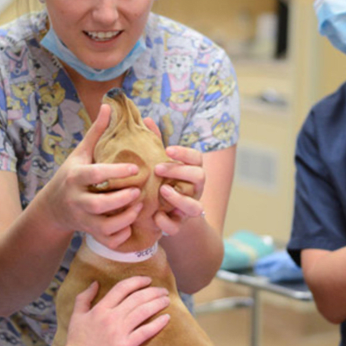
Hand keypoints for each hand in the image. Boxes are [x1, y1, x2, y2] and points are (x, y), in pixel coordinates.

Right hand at [39, 105, 145, 246]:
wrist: (53, 208)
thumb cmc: (73, 174)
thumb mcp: (81, 153)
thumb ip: (97, 132)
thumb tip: (109, 105)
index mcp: (75, 177)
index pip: (95, 174)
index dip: (116, 171)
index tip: (136, 167)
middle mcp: (76, 200)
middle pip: (98, 204)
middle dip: (121, 200)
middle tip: (138, 191)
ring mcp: (82, 219)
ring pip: (104, 226)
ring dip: (125, 218)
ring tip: (140, 207)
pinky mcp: (89, 233)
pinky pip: (108, 240)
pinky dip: (121, 236)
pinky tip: (131, 224)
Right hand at [58, 276, 170, 345]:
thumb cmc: (76, 344)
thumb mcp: (76, 317)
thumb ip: (84, 298)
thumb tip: (95, 283)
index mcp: (100, 309)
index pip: (122, 288)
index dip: (137, 281)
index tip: (148, 280)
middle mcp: (111, 318)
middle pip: (137, 298)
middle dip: (153, 291)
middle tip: (163, 291)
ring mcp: (119, 332)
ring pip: (143, 311)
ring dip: (158, 303)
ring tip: (166, 300)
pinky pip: (146, 332)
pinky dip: (158, 324)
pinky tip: (166, 318)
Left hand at [145, 118, 204, 236]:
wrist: (166, 217)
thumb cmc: (162, 182)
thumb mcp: (160, 164)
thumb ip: (155, 144)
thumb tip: (146, 119)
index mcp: (192, 172)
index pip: (197, 158)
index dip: (185, 153)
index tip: (168, 149)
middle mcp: (194, 190)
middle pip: (199, 177)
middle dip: (179, 172)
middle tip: (158, 168)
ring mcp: (188, 208)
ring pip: (194, 206)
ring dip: (179, 198)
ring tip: (162, 191)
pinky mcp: (179, 225)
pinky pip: (177, 227)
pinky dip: (166, 222)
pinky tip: (155, 216)